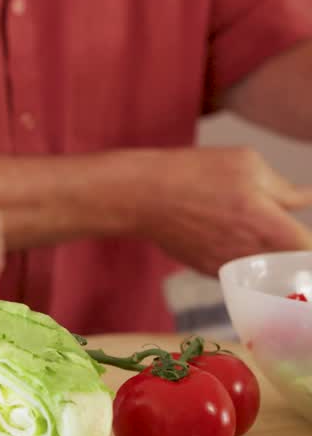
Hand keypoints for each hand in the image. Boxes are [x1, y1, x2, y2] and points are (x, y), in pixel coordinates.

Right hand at [137, 147, 311, 273]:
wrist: (141, 197)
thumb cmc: (193, 174)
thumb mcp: (246, 164)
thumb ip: (284, 188)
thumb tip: (306, 199)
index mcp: (271, 226)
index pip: (310, 250)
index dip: (310, 245)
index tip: (306, 236)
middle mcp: (254, 254)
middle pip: (293, 266)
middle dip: (296, 253)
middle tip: (290, 238)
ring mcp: (231, 266)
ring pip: (266, 271)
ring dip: (271, 259)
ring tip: (260, 237)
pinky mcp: (210, 270)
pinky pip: (240, 269)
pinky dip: (244, 259)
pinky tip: (229, 237)